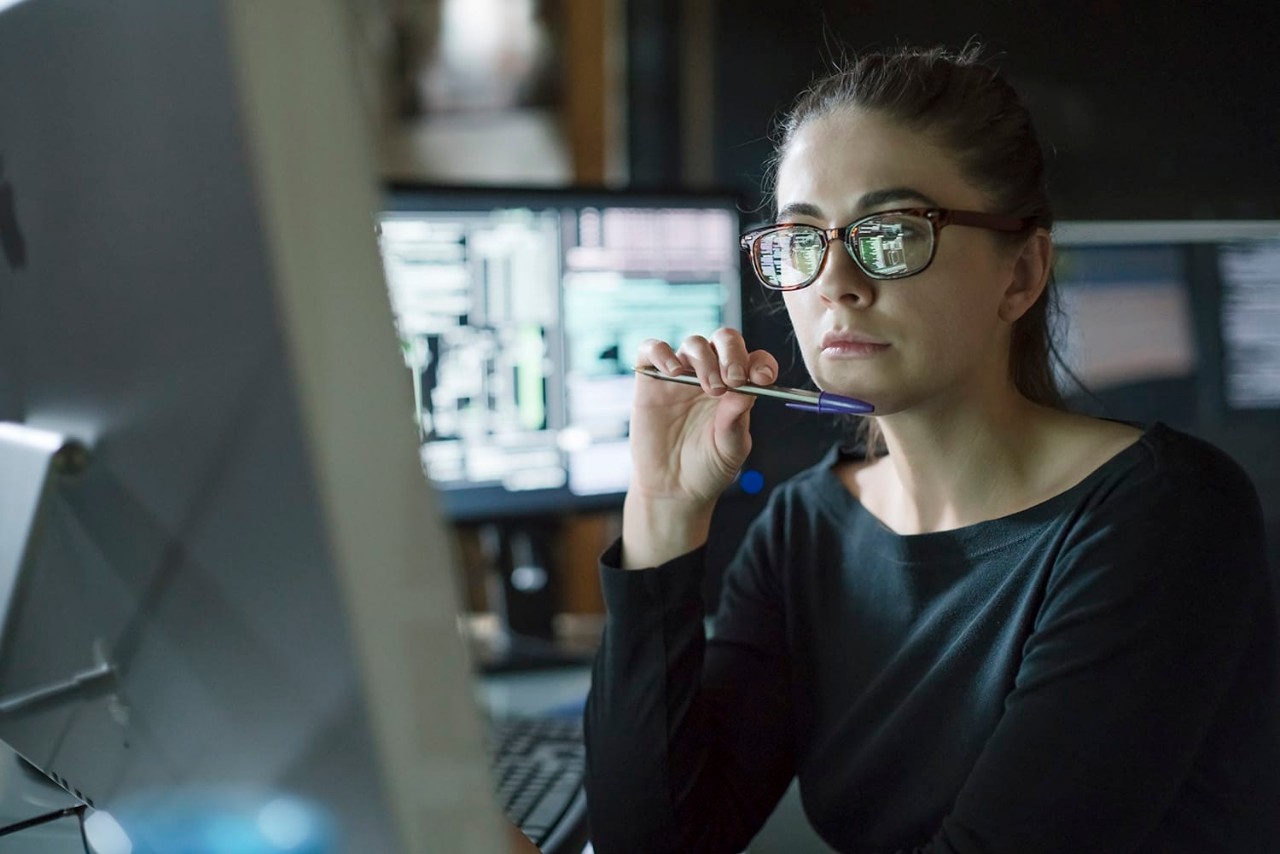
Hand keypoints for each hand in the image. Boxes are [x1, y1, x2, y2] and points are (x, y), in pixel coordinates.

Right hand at [621, 330, 778, 566]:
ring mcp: (680, 376)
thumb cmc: (707, 468)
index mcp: (737, 388)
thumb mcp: (730, 448)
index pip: (754, 359)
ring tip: (708, 388)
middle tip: (733, 380)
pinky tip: (673, 372)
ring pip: (694, 343)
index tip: (762, 378)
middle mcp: (711, 375)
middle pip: (724, 340)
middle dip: (732, 354)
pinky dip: (662, 352)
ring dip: (705, 359)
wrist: (672, 489)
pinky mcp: (651, 380)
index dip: (760, 362)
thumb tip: (748, 389)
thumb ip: (737, 420)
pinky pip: (652, 349)